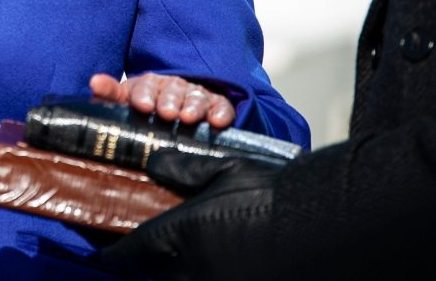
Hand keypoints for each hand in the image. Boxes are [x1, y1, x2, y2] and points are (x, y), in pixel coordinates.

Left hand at [90, 72, 235, 127]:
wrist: (176, 112)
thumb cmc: (145, 108)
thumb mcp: (125, 101)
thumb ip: (109, 94)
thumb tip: (94, 82)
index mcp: (149, 84)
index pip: (145, 86)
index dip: (143, 95)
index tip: (142, 105)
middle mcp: (173, 87)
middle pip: (172, 91)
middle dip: (169, 101)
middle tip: (167, 113)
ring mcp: (196, 95)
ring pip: (196, 98)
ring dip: (193, 107)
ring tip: (188, 118)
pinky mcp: (217, 105)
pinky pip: (221, 106)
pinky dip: (220, 112)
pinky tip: (218, 122)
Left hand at [98, 149, 283, 280]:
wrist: (330, 225)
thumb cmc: (276, 196)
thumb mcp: (224, 169)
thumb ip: (181, 169)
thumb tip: (153, 165)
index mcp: (181, 236)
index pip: (128, 253)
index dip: (112, 250)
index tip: (104, 244)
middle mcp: (194, 271)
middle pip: (153, 274)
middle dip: (147, 260)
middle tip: (146, 243)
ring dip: (176, 270)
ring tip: (182, 251)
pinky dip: (203, 275)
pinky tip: (213, 260)